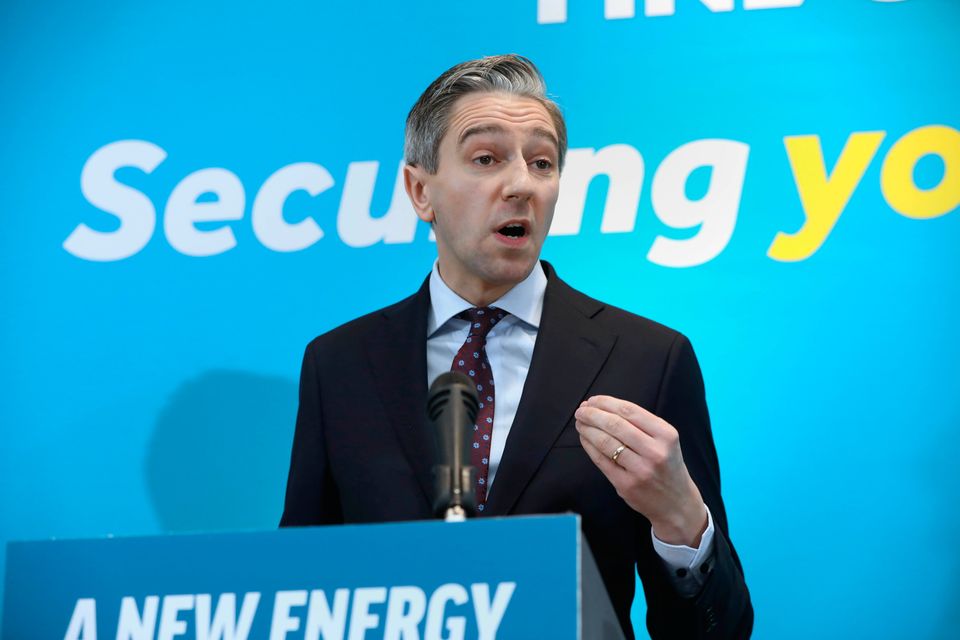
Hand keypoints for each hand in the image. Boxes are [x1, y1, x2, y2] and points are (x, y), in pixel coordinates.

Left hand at [575, 395, 707, 546]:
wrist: (677, 503)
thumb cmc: (666, 465)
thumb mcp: (665, 441)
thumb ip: (640, 424)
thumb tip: (603, 407)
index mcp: (666, 434)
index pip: (629, 411)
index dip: (606, 403)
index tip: (593, 400)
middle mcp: (655, 451)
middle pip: (615, 425)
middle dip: (592, 414)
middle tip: (580, 411)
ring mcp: (640, 470)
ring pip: (605, 442)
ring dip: (587, 429)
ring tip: (580, 423)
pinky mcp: (626, 485)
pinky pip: (601, 461)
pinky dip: (589, 446)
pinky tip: (584, 439)